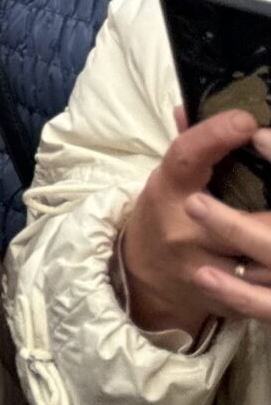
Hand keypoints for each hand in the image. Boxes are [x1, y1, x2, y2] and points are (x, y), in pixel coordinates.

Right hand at [122, 108, 270, 333]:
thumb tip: (189, 104)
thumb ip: (189, 145)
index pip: (186, 158)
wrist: (145, 277)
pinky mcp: (222, 300)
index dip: (214, 137)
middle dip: (267, 208)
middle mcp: (181, 231)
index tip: (245, 121)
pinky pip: (262, 290)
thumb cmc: (166, 216)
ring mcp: (201, 270)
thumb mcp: (169, 178)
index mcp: (167, 191)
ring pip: (257, 257)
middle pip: (234, 219)